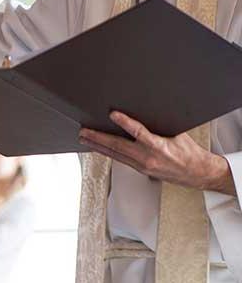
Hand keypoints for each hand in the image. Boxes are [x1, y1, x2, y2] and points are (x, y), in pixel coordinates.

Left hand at [79, 110, 235, 194]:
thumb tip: (143, 109)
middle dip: (98, 138)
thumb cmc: (189, 152)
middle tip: (84, 131)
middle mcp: (148, 159)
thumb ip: (158, 124)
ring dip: (98, 146)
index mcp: (159, 147)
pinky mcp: (141, 171)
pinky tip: (99, 148)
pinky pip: (120, 160)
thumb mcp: (177, 133)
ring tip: (84, 138)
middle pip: (119, 146)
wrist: (198, 174)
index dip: (124, 122)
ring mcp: (143, 166)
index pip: (139, 133)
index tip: (112, 114)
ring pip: (115, 154)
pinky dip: (108, 153)